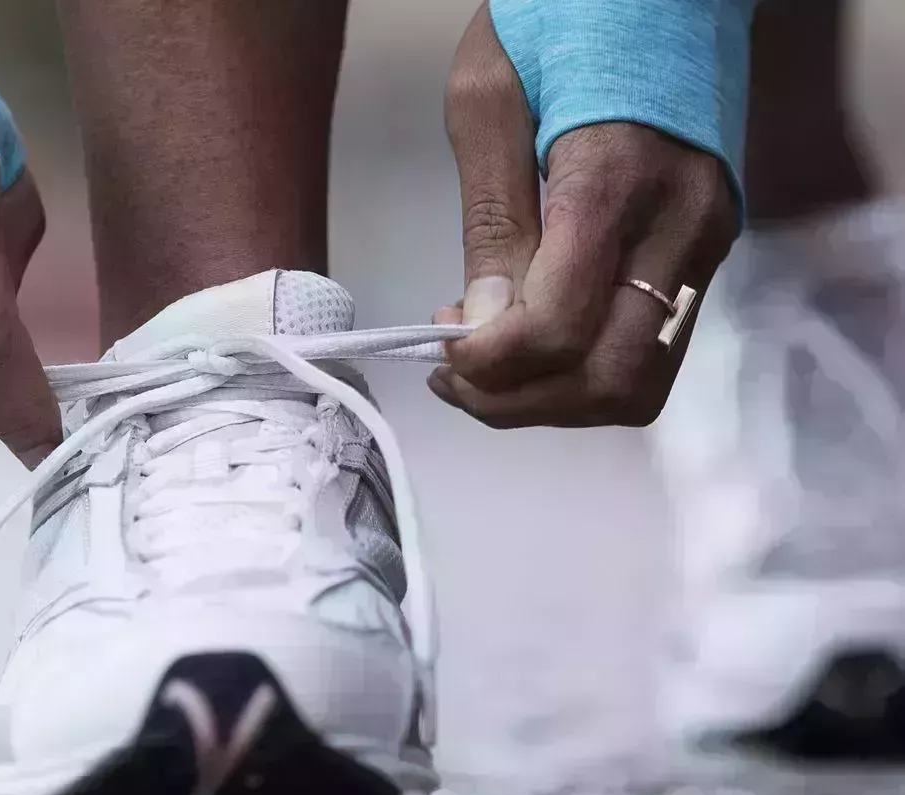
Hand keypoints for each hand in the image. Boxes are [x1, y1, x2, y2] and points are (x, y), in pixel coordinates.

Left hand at [432, 3, 738, 427]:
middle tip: (457, 377)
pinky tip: (536, 348)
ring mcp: (703, 248)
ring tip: (490, 371)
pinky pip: (649, 356)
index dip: (490, 365)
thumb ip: (490, 219)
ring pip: (637, 386)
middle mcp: (677, 228)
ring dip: (553, 402)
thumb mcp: (491, 97)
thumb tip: (484, 321)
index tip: (443, 350)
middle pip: (607, 380)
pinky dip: (583, 376)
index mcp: (615, 178)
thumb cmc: (567, 14)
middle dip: (518, 402)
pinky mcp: (706, 257)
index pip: (557, 326)